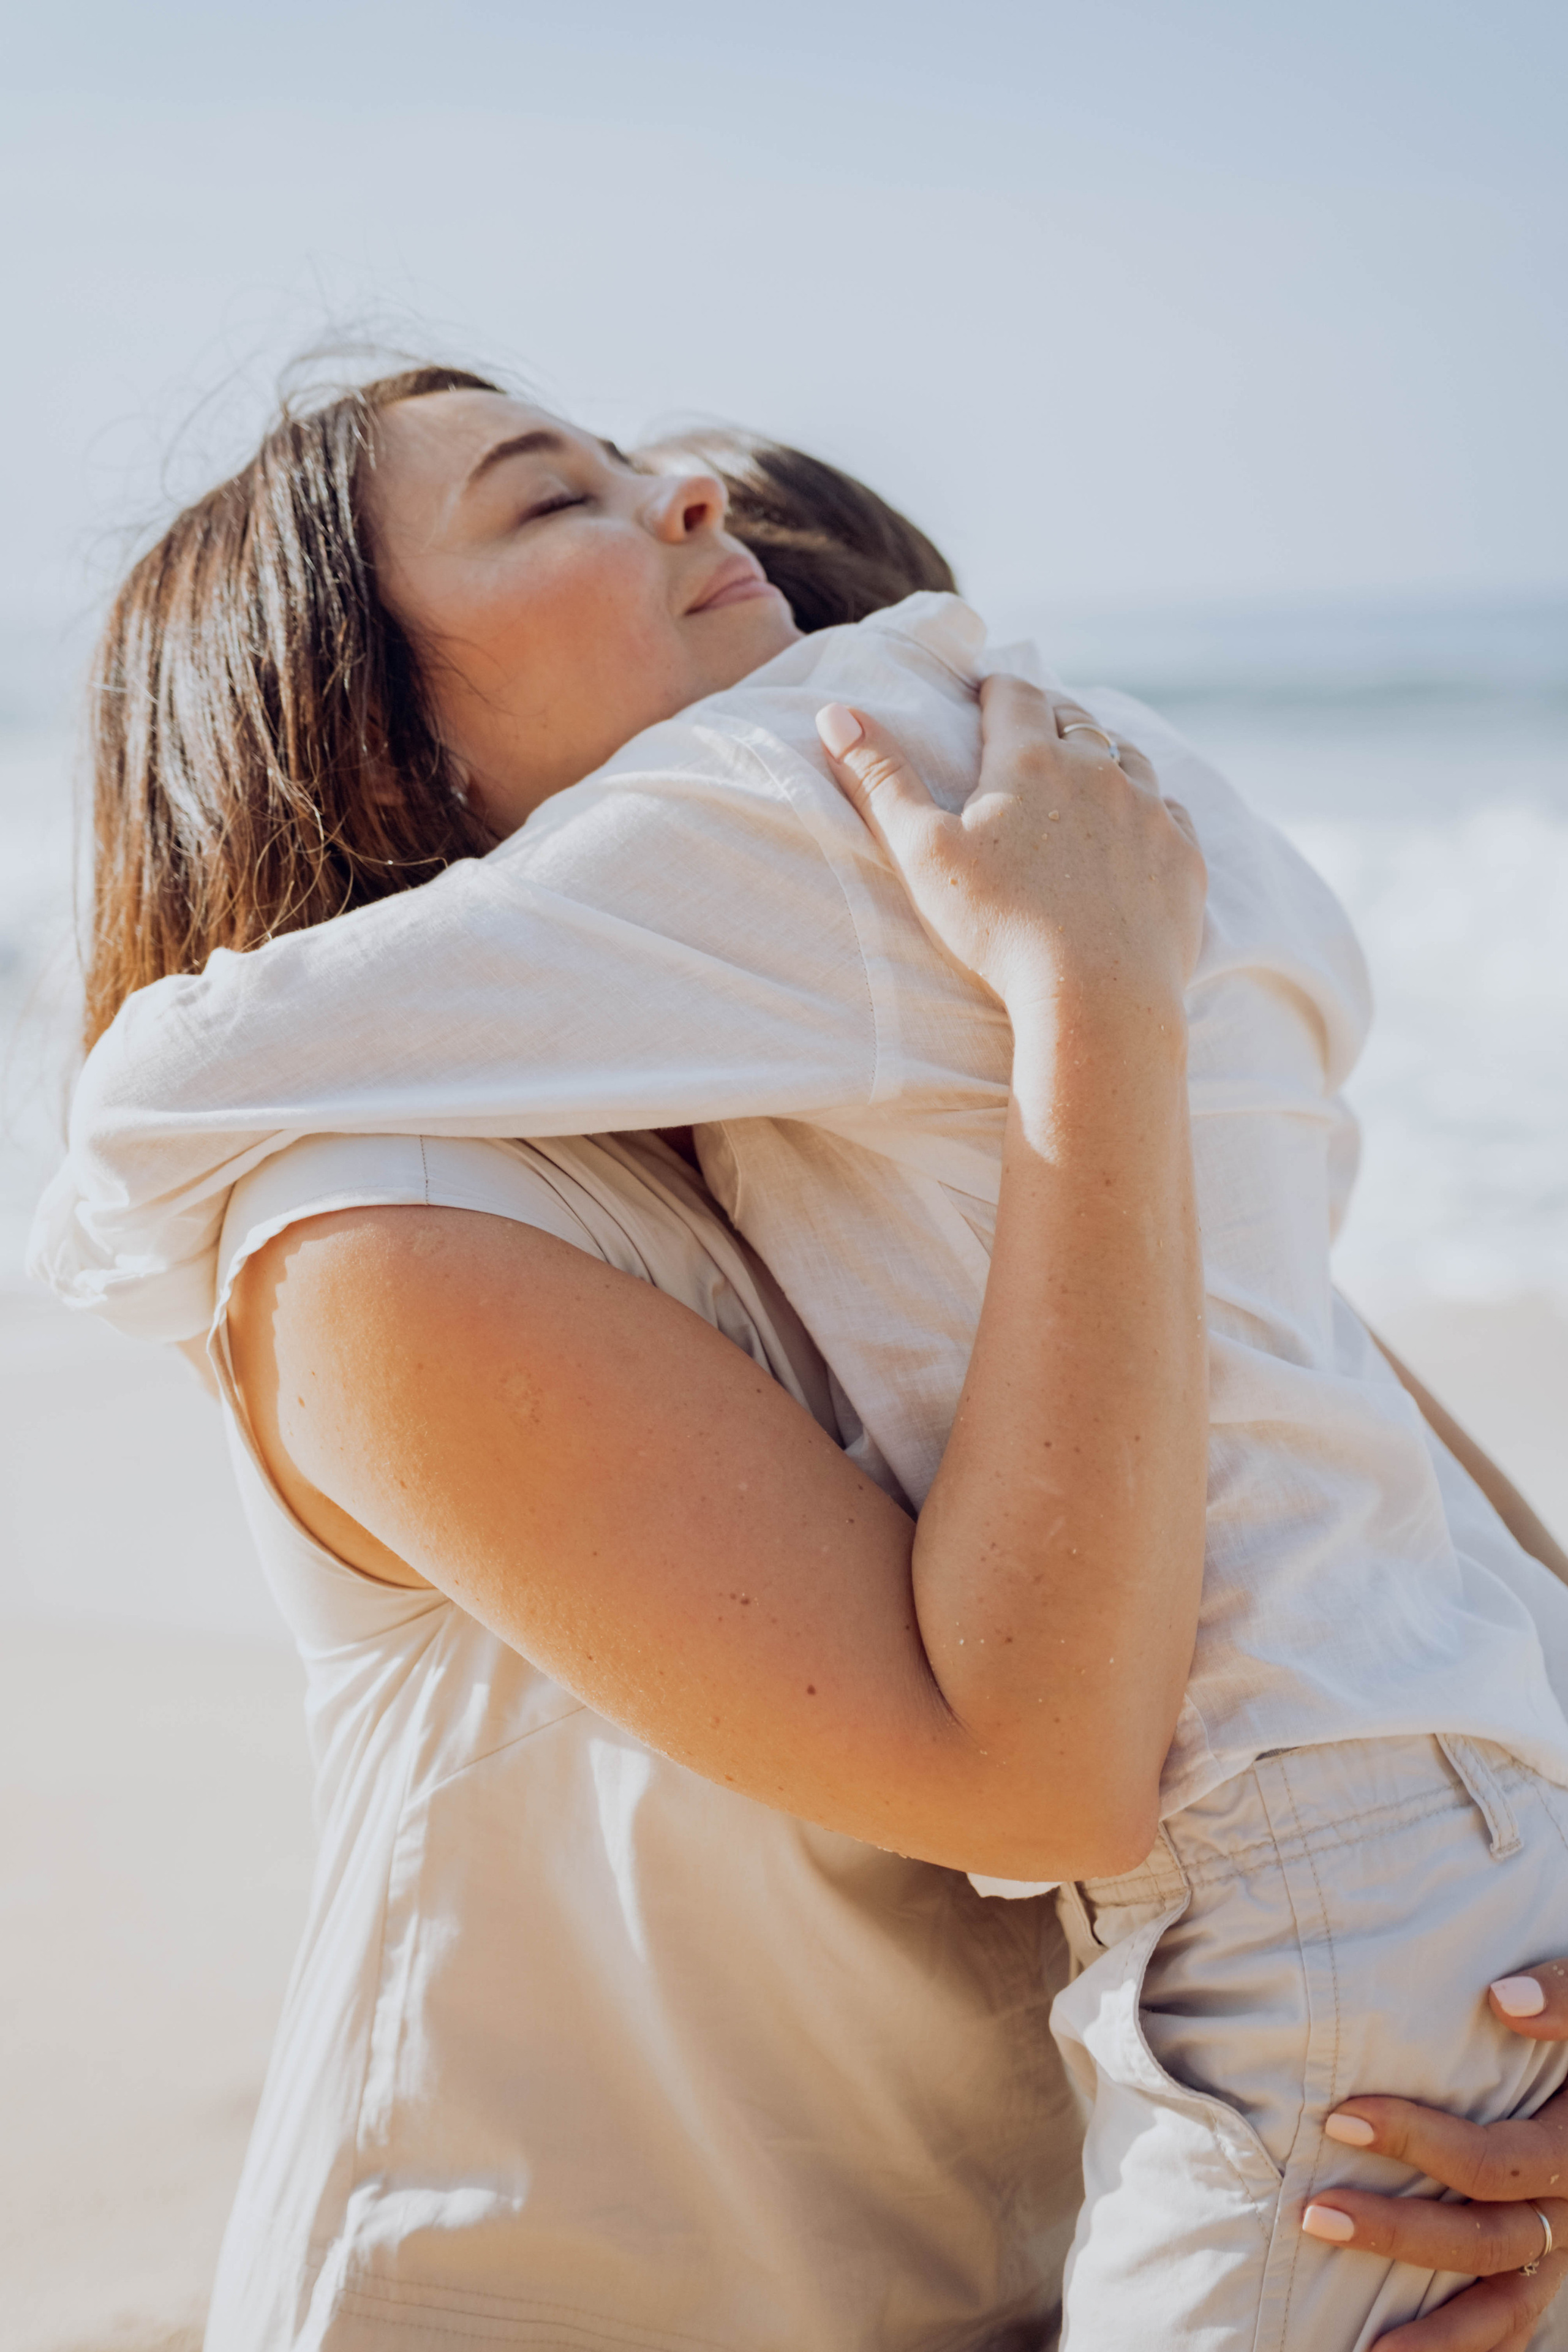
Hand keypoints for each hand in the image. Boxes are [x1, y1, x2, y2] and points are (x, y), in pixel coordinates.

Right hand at [815, 676, 1205, 1019]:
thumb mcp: (922, 854)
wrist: (1097, 997)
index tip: (983, 696)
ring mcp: (1148, 811)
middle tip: (1029, 733)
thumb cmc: (999, 928)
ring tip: (1084, 774)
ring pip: (1129, 757)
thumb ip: (881, 780)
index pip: (1014, 694)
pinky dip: (1149, 807)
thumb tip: (835, 713)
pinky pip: (1170, 809)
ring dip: (1104, 757)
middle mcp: (1097, 770)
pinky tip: (1135, 826)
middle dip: (1049, 718)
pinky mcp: (1182, 856)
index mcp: (1028, 760)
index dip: (995, 689)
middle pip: (1075, 718)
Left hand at [1303, 1961, 1567, 2347]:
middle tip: (1312, 2214)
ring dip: (1434, 2332)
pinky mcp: (1546, 2270)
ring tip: (1362, 2348)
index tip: (1339, 2120)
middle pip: (1485, 2239)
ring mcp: (1560, 2248)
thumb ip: (1561, 1996)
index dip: (1419, 2143)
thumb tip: (1506, 1999)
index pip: (1494, 2161)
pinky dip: (1463, 2351)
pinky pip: (1511, 2328)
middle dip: (1397, 2232)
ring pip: (1503, 2310)